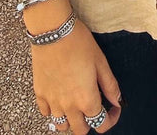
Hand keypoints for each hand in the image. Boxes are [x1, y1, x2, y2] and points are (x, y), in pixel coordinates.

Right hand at [32, 17, 121, 132]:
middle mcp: (68, 106)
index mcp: (86, 99)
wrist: (53, 30)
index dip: (111, 119)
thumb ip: (110, 85)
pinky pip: (46, 113)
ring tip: (76, 104)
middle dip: (91, 122)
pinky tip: (60, 97)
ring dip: (71, 120)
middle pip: (80, 130)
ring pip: (62, 126)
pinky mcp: (40, 93)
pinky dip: (54, 111)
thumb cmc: (78, 42)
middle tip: (95, 107)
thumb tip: (117, 101)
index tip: (113, 109)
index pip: (100, 124)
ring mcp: (52, 102)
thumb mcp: (101, 61)